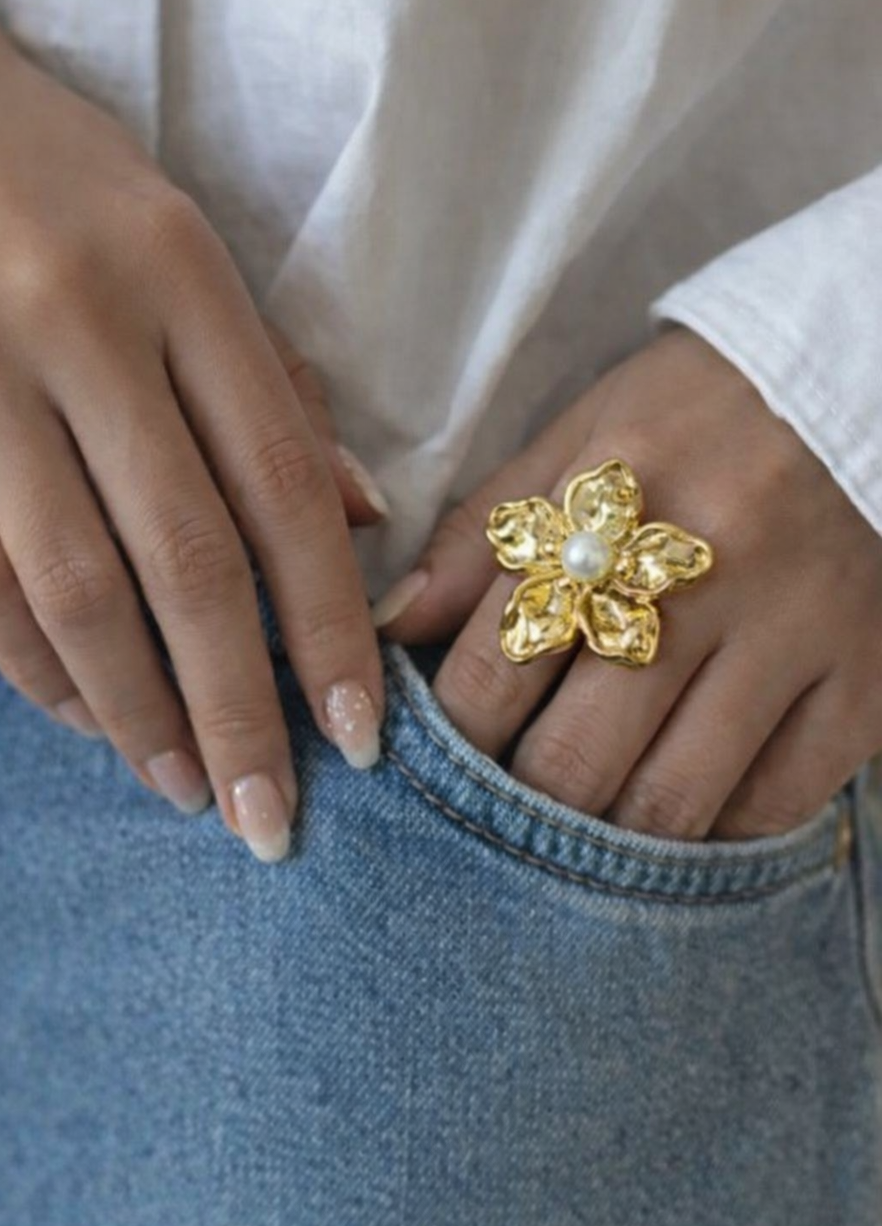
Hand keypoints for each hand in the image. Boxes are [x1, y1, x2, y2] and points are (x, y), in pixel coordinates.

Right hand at [0, 0, 385, 857]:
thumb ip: (265, 378)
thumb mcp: (173, 234)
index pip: (282, 481)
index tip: (363, 733)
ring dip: (138, 712)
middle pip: (186, 561)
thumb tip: (361, 518)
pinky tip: (83, 717)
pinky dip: (35, 666)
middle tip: (271, 820)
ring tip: (186, 789)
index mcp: (179, 272)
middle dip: (240, 710)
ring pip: (73, 589)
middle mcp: (80, 323)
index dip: (330, 622)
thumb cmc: (42, 167)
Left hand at [373, 325, 881, 839]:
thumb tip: (392, 627)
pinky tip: (684, 805)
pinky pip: (775, 806)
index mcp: (617, 500)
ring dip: (608, 842)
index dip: (447, 738)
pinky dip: (716, 831)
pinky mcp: (866, 680)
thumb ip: (484, 535)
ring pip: (674, 803)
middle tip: (497, 819)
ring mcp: (795, 634)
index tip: (430, 766)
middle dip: (518, 809)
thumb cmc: (699, 411)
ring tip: (579, 828)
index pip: (497, 662)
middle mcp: (707, 572)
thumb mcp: (581, 435)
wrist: (858, 382)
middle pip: (577, 756)